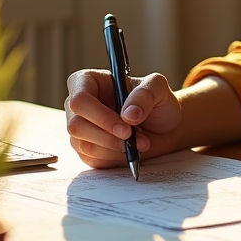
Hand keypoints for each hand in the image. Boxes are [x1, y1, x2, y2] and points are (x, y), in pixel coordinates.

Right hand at [64, 69, 181, 167]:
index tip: (125, 124)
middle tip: (132, 136)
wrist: (165, 129)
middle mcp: (80, 106)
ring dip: (115, 147)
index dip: (99, 114)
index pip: (79, 98)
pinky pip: (93, 159)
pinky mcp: (86, 150)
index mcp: (90, 81)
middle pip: (76, 125)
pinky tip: (131, 149)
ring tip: (140, 141)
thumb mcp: (158, 88)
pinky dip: (115, 157)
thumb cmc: (158, 102)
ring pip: (84, 144)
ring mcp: (81, 129)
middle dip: (107, 135)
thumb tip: (128, 115)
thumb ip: (145, 95)